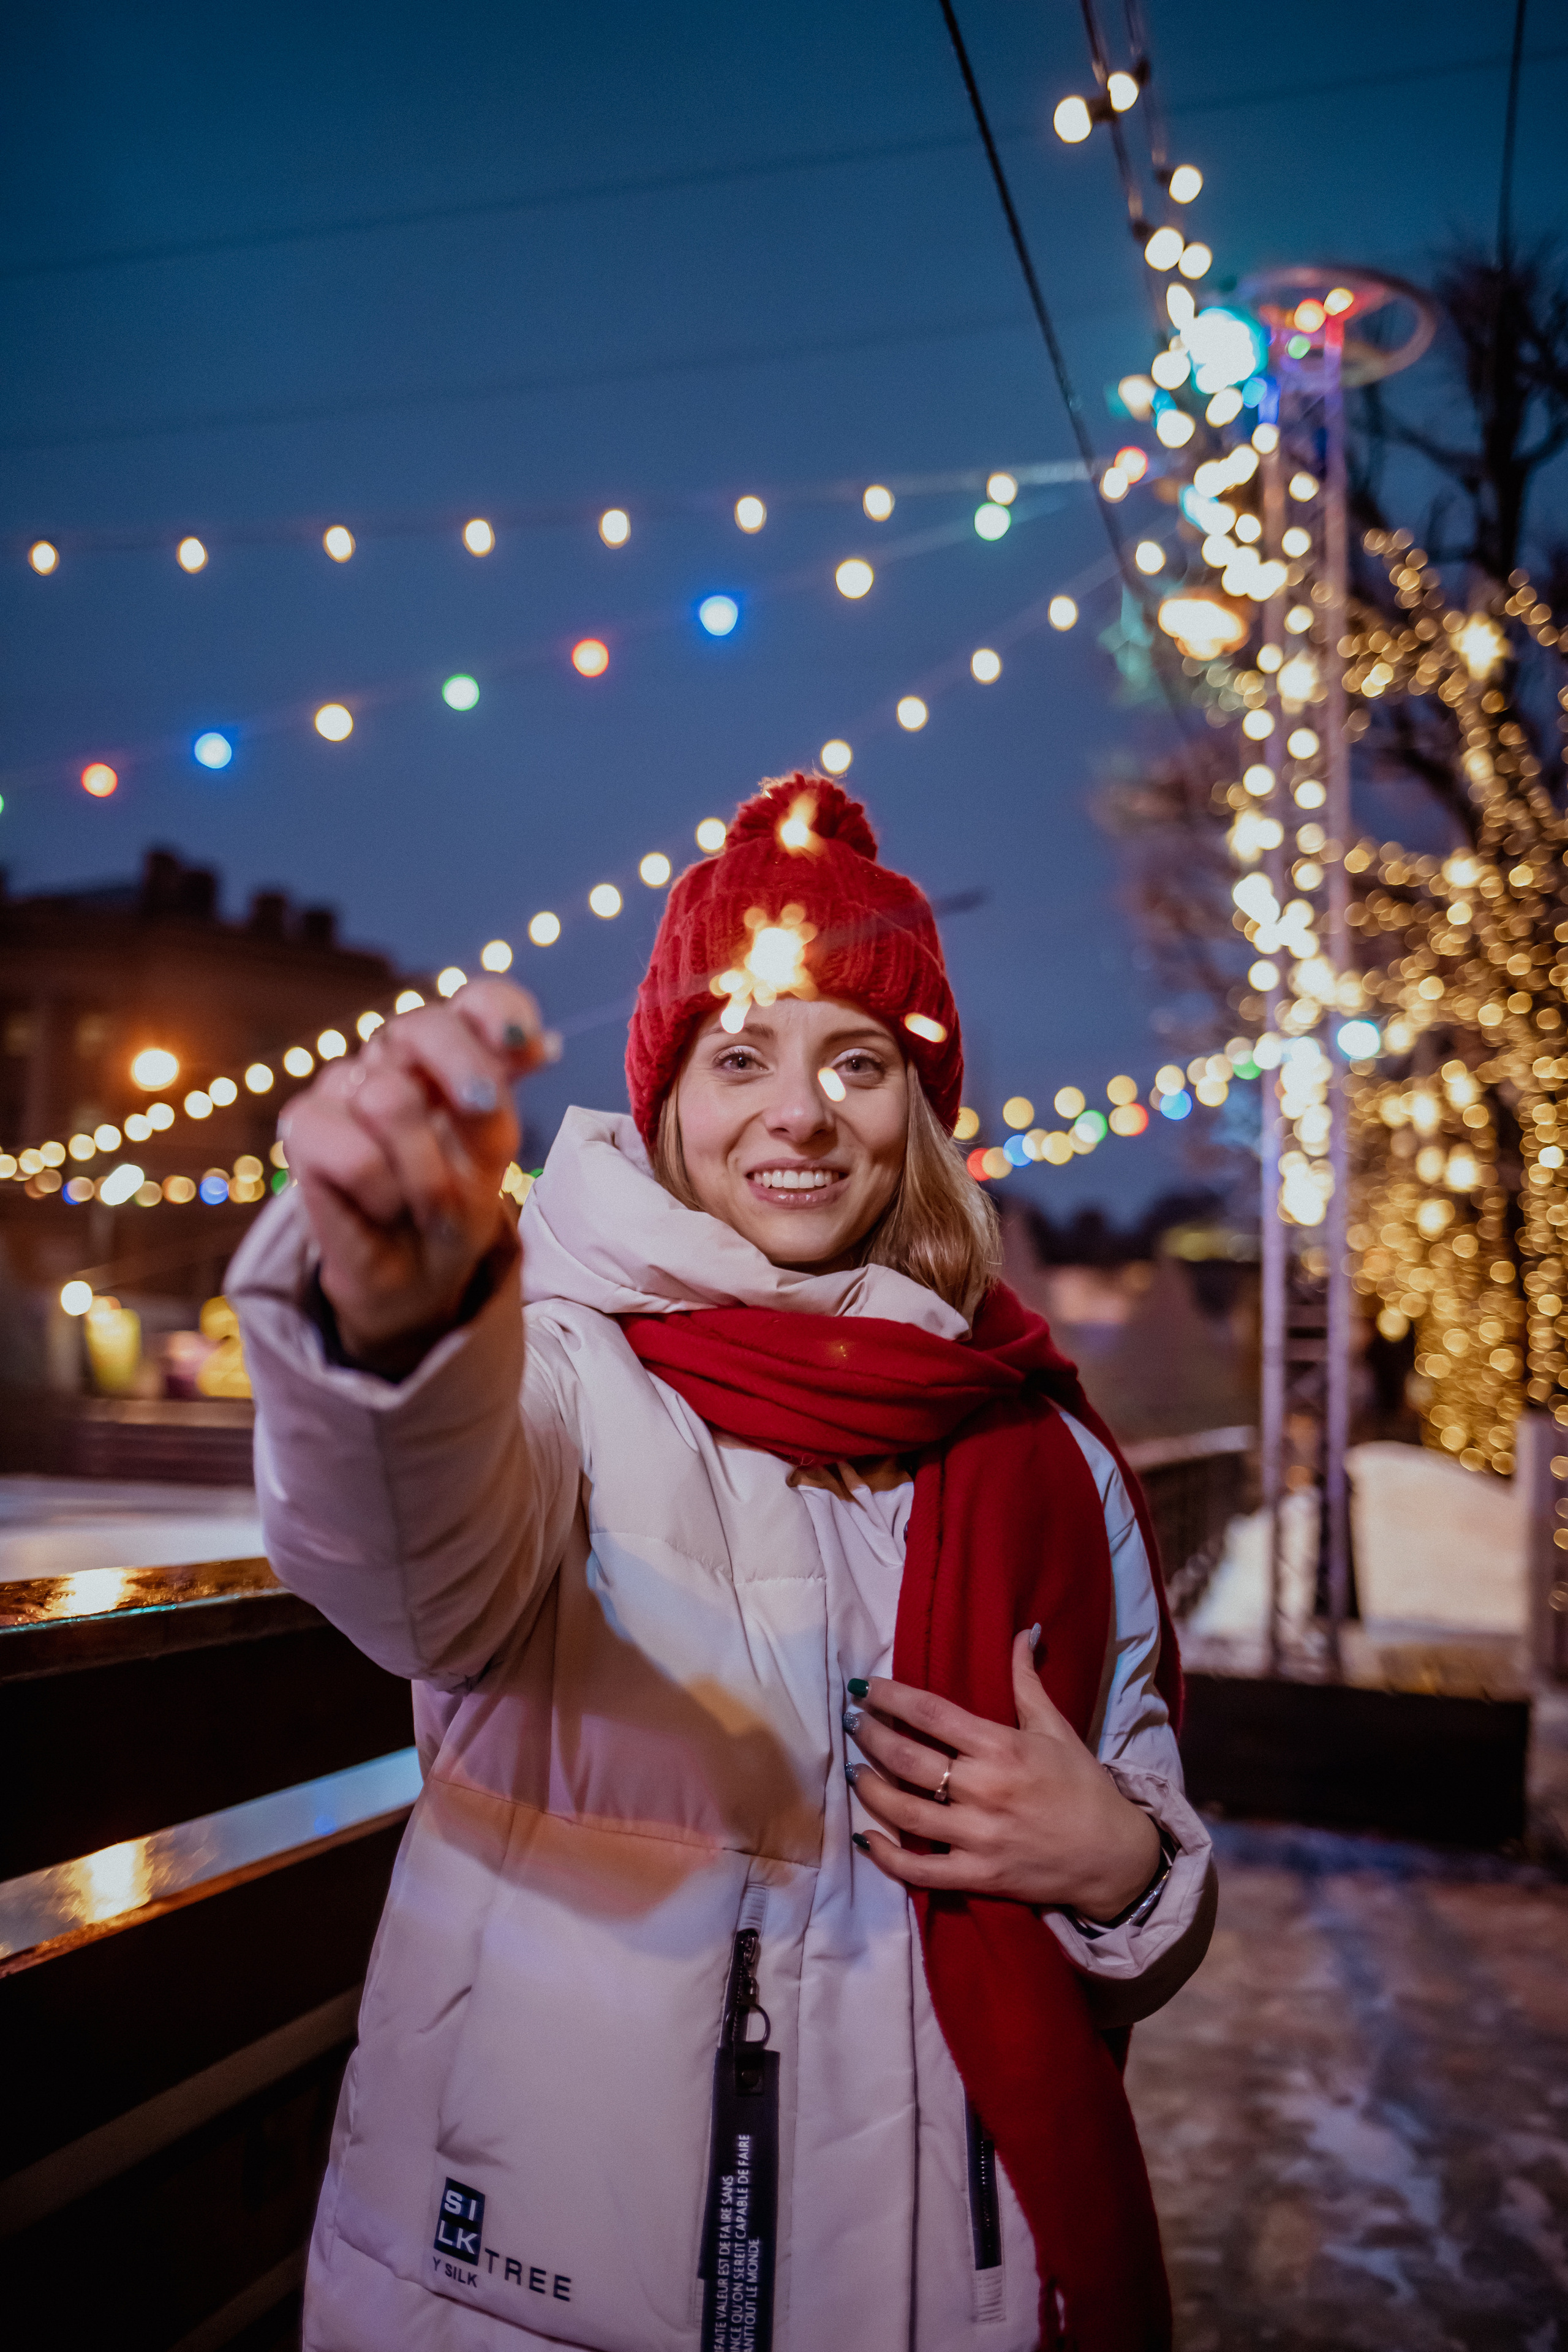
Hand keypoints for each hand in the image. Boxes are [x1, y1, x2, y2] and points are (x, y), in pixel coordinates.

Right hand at [280, 977, 551, 1369]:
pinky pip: (355, 1155)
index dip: (498, 1012)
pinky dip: (383, 1195)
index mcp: (450, 1055)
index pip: (476, 1003)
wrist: (411, 1279)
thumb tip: (541, 1046)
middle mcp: (395, 1058)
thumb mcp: (490, 1158)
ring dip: (424, 1172)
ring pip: (390, 1099)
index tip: (524, 1048)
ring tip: (424, 1203)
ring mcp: (344, 1084)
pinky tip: (381, 1208)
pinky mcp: (303, 1125)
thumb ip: (499, 1097)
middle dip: (464, 1072)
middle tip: (481, 1112)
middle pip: (425, 1025)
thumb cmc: (454, 1210)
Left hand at [845, 1630, 1161, 1919]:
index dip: (891, 1698)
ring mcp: (978, 1837)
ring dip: (870, 1789)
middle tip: (852, 1723)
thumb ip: (1027, 1681)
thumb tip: (1022, 1632)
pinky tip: (864, 1837)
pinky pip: (919, 1871)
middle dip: (871, 1737)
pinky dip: (886, 1857)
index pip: (932, 1715)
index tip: (864, 1688)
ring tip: (853, 1770)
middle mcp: (984, 1790)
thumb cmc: (1082, 1785)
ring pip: (905, 1812)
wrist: (1113, 1856)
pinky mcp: (978, 1876)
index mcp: (1002, 1748)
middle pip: (908, 1760)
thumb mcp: (1057, 1728)